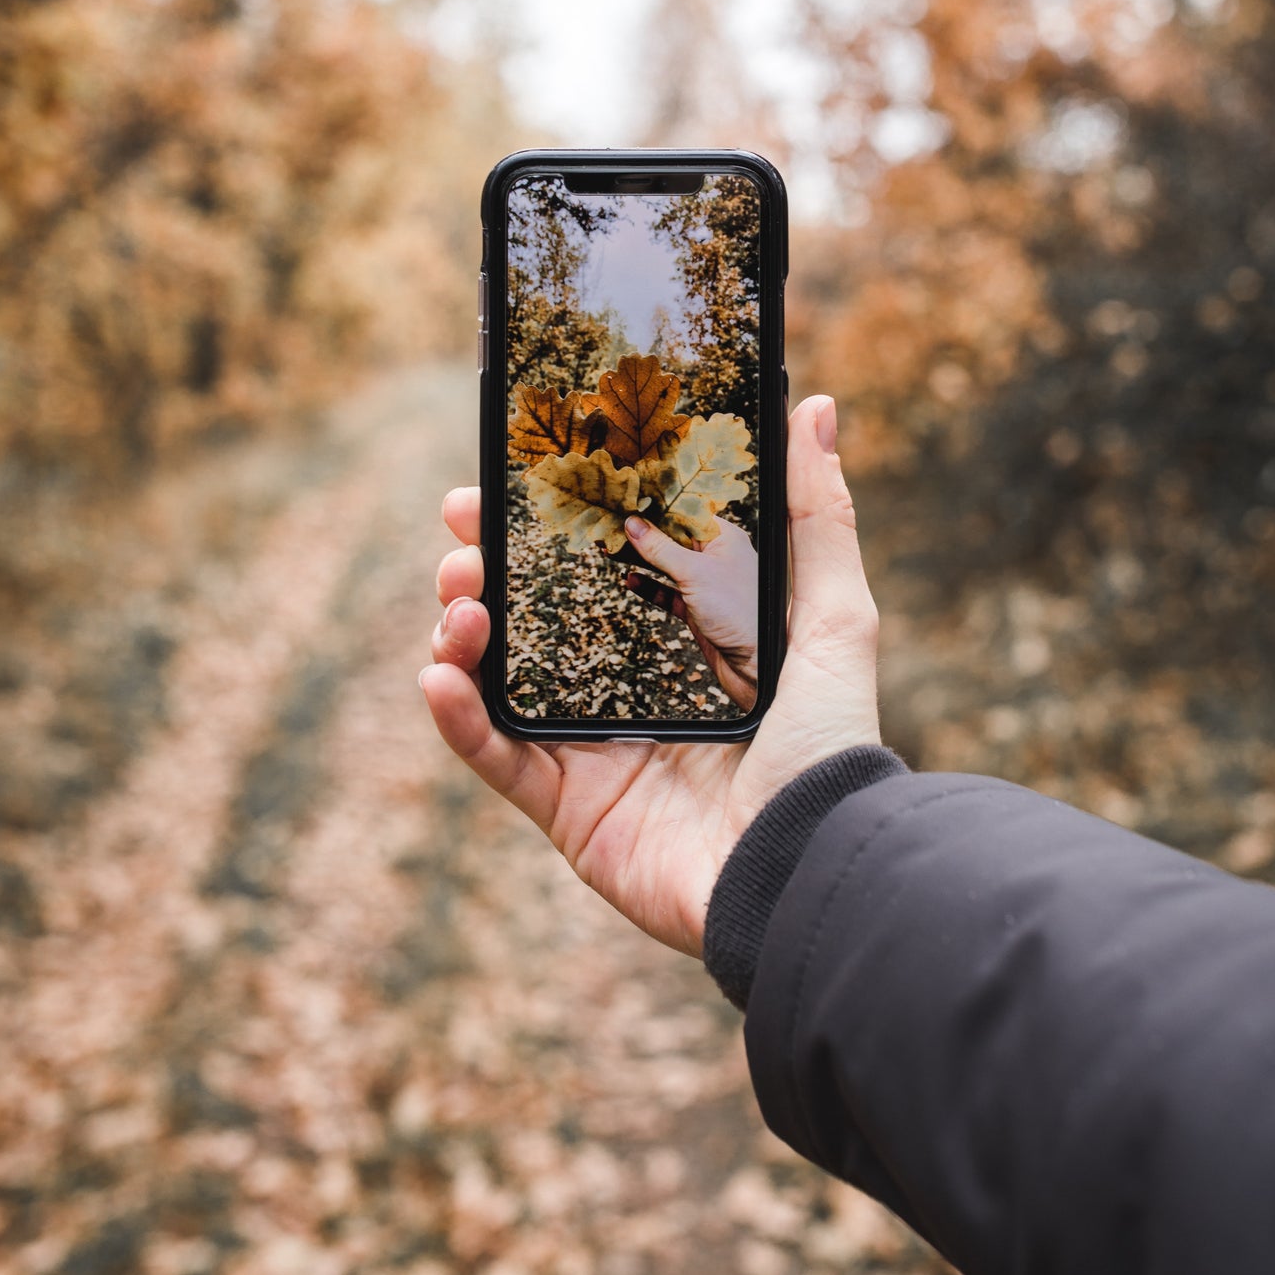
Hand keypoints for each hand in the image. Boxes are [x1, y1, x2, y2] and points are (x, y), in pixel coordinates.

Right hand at [421, 396, 880, 956]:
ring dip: (461, 628)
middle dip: (487, 566)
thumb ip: (816, 517)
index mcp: (682, 644)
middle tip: (462, 530)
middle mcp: (629, 691)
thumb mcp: (835, 617)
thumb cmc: (830, 745)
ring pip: (498, 678)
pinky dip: (455, 717)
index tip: (514, 476)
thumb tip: (817, 408)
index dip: (552, 524)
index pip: (598, 568)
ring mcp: (592, 750)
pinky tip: (439, 672)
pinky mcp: (567, 808)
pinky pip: (494, 757)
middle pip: (534, 617)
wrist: (808, 866)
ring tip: (460, 595)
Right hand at [623, 516, 758, 710]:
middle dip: (644, 533)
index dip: (658, 506)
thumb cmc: (739, 613)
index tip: (629, 500)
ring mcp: (706, 584)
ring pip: (667, 564)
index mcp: (724, 538)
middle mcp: (716, 557)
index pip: (685, 512)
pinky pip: (668, 592)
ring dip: (642, 559)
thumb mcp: (694, 573)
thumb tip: (633, 524)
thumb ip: (660, 548)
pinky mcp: (697, 608)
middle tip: (612, 524)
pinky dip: (650, 587)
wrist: (755, 665)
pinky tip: (631, 581)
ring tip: (612, 549)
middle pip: (673, 538)